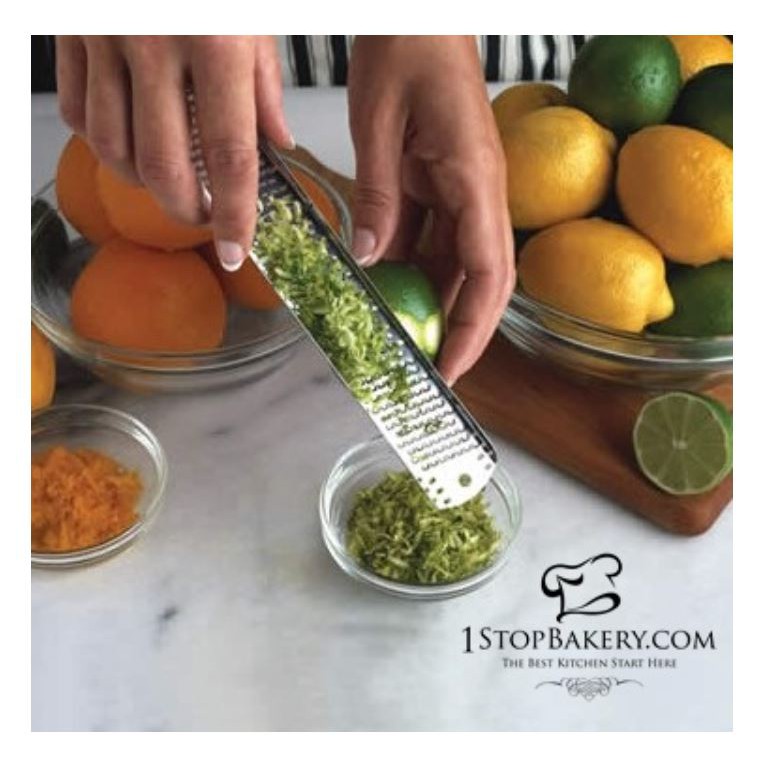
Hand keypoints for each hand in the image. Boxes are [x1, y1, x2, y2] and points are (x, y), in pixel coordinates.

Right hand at [56, 35, 293, 268]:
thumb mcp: (257, 14)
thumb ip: (265, 84)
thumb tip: (275, 145)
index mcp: (216, 41)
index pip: (230, 155)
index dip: (233, 213)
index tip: (235, 249)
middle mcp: (155, 45)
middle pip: (164, 166)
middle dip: (186, 209)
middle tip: (205, 217)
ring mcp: (104, 40)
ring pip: (114, 151)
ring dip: (144, 183)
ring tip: (173, 182)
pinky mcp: (70, 36)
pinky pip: (78, 115)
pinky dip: (103, 144)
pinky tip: (129, 142)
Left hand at [348, 36, 514, 384]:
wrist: (419, 16)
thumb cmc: (409, 46)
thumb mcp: (378, 123)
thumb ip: (377, 194)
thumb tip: (371, 258)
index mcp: (476, 180)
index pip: (488, 274)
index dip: (473, 329)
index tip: (450, 369)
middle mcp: (479, 192)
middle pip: (478, 280)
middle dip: (456, 330)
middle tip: (425, 371)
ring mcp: (463, 191)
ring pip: (453, 265)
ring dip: (430, 304)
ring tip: (400, 341)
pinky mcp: (441, 185)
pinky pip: (431, 240)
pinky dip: (410, 269)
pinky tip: (385, 290)